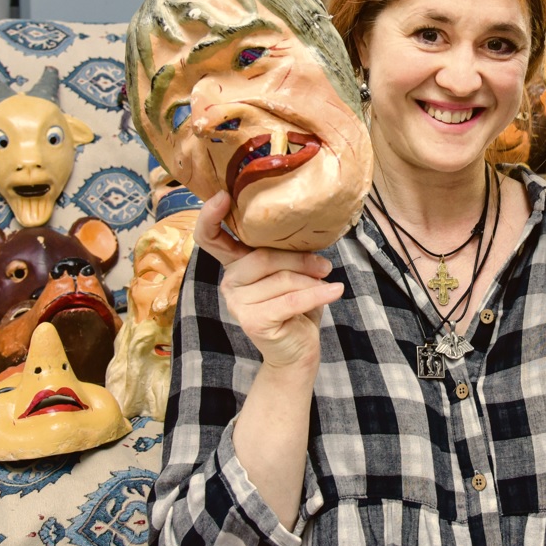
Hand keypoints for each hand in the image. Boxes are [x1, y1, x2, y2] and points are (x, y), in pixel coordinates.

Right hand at [194, 191, 342, 369]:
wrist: (298, 350)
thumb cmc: (296, 306)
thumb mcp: (292, 271)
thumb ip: (286, 251)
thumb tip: (305, 230)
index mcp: (235, 263)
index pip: (211, 238)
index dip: (210, 216)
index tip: (223, 196)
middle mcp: (229, 281)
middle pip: (263, 257)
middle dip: (300, 260)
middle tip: (325, 266)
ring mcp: (237, 303)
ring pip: (281, 279)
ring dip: (311, 280)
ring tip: (326, 282)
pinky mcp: (252, 321)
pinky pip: (291, 300)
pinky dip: (318, 294)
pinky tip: (336, 290)